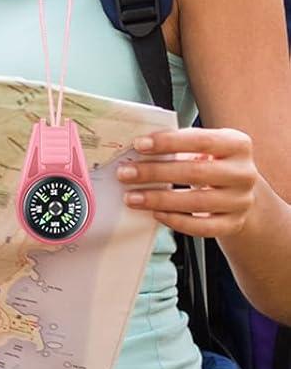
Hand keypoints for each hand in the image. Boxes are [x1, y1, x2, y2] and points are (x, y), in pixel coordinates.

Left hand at [119, 127, 262, 237]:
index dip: (168, 142)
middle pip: (196, 173)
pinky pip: (203, 227)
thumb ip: (177, 142)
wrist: (237, 190)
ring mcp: (241, 201)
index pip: (201, 140)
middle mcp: (243, 173)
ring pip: (197, 202)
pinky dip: (177, 222)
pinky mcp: (234, 224)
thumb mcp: (201, 145)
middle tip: (125, 173)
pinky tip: (156, 214)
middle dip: (155, 173)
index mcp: (236, 144)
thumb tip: (138, 147)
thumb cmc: (210, 161)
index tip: (139, 145)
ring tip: (131, 197)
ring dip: (159, 200)